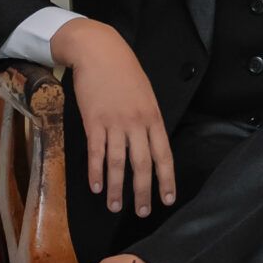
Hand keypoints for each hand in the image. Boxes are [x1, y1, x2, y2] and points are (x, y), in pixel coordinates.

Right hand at [51, 18, 175, 216]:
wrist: (99, 50)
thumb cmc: (124, 71)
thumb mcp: (146, 93)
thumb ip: (148, 119)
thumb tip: (150, 144)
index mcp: (153, 117)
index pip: (164, 154)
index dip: (166, 179)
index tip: (168, 199)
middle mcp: (136, 123)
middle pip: (142, 165)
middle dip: (143, 192)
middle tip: (142, 212)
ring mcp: (114, 122)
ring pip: (117, 163)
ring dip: (116, 188)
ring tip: (115, 206)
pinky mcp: (94, 121)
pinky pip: (96, 152)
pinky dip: (95, 172)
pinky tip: (96, 187)